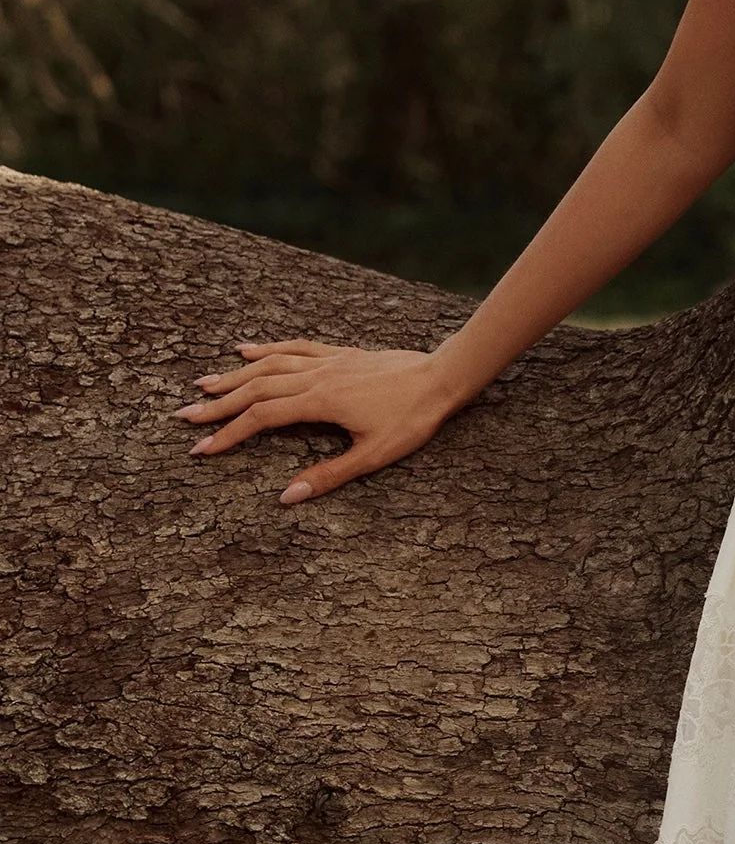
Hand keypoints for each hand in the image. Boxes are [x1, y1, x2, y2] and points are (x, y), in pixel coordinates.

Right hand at [173, 340, 453, 502]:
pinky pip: (294, 347)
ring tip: (204, 384)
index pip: (261, 418)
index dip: (228, 434)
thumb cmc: (412, 419)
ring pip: (269, 365)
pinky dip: (267, 349)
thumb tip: (287, 496)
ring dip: (234, 375)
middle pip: (255, 388)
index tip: (200, 449)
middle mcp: (316, 376)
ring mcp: (327, 361)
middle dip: (218, 405)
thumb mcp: (373, 456)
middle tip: (184, 416)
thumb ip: (329, 475)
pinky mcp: (340, 354)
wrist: (442, 378)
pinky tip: (246, 349)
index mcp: (319, 402)